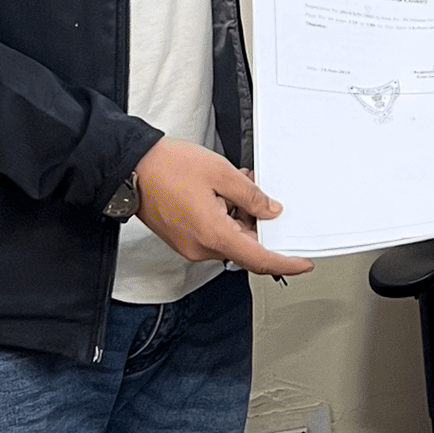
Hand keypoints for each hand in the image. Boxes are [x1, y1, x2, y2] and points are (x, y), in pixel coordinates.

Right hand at [134, 137, 312, 275]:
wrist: (131, 168)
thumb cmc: (168, 168)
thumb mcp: (221, 174)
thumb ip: (251, 196)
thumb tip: (270, 211)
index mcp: (214, 235)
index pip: (259, 260)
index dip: (285, 263)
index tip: (302, 264)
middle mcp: (201, 248)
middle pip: (245, 246)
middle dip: (258, 222)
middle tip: (259, 194)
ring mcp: (190, 245)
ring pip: (230, 238)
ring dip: (240, 216)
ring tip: (236, 185)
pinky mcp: (184, 239)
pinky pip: (214, 234)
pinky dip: (225, 217)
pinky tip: (223, 193)